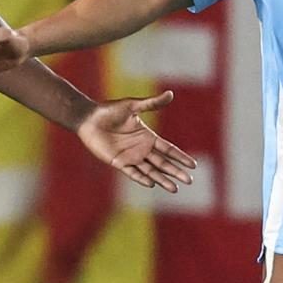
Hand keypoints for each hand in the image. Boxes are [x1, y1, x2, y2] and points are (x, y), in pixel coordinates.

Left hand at [76, 91, 196, 192]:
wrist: (89, 119)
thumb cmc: (110, 110)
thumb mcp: (133, 105)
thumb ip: (152, 103)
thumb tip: (171, 94)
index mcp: (148, 136)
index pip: (168, 149)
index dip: (180, 157)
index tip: (193, 165)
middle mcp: (141, 149)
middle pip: (163, 163)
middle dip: (176, 172)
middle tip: (189, 181)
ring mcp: (131, 157)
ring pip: (151, 171)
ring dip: (162, 179)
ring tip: (175, 188)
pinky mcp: (118, 162)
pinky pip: (133, 172)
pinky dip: (142, 178)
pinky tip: (152, 184)